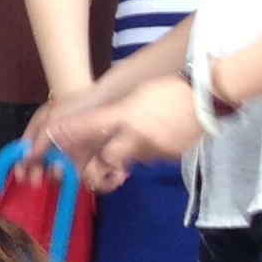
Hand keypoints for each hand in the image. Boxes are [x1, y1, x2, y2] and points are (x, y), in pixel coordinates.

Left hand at [50, 77, 202, 190]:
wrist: (206, 97)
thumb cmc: (169, 89)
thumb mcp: (136, 96)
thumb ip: (116, 113)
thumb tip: (99, 125)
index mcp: (127, 115)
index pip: (92, 127)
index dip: (71, 134)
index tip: (55, 136)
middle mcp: (137, 136)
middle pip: (107, 161)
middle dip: (95, 170)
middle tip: (91, 172)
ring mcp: (154, 149)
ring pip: (129, 160)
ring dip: (125, 157)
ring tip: (136, 139)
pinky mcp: (169, 157)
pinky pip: (150, 159)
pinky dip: (147, 152)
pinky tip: (157, 138)